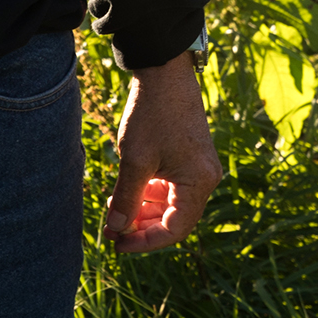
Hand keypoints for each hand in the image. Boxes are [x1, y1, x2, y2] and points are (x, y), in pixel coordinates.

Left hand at [101, 53, 222, 253]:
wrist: (165, 72)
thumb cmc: (152, 114)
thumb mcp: (135, 160)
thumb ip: (126, 198)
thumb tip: (116, 229)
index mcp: (199, 182)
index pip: (174, 230)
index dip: (144, 242)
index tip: (117, 244)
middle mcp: (206, 178)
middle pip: (174, 220)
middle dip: (142, 227)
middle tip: (112, 230)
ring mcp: (200, 168)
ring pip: (171, 205)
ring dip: (144, 211)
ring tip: (115, 209)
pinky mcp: (191, 158)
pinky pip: (171, 187)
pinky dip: (150, 194)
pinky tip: (128, 191)